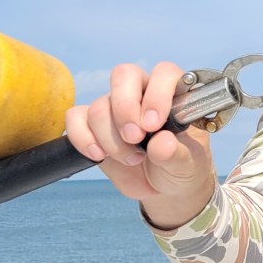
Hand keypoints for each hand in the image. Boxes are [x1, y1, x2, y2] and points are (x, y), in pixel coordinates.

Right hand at [64, 61, 215, 226]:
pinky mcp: (92, 126)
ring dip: (111, 138)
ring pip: (100, 106)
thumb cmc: (181, 167)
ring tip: (132, 159)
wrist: (162, 189)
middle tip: (135, 138)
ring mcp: (115, 108)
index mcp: (173, 94)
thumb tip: (161, 143)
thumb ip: (176, 153)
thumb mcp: (187, 165)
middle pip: (124, 75)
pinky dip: (83, 138)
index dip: (156, 95)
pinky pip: (75, 117)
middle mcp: (142, 94)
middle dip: (125, 108)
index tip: (153, 125)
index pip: (163, 73)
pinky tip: (99, 155)